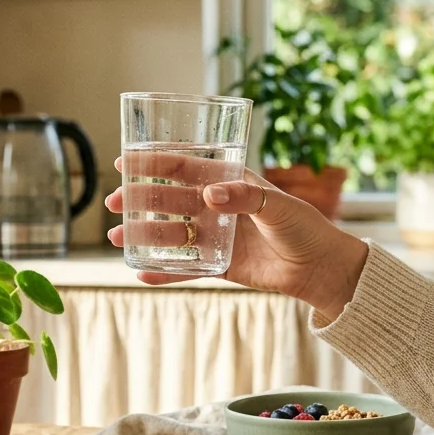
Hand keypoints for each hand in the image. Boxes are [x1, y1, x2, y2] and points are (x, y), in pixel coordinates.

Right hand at [105, 152, 367, 322]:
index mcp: (229, 182)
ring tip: (118, 239)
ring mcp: (215, 235)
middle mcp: (216, 205)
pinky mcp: (218, 264)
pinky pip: (185, 267)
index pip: (185, 167)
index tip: (124, 163)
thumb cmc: (304, 227)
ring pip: (171, 233)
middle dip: (139, 199)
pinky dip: (164, 271)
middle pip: (169, 199)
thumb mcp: (278, 206)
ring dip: (144, 234)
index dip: (153, 163)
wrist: (320, 268)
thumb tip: (208, 195)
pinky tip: (141, 272)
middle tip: (113, 203)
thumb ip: (244, 198)